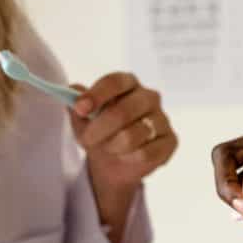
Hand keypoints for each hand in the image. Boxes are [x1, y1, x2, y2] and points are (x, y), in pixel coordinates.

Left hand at [70, 72, 176, 188]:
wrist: (115, 161)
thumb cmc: (100, 132)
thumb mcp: (82, 120)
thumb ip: (77, 104)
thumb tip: (72, 91)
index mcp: (128, 84)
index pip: (115, 81)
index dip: (97, 94)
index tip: (79, 108)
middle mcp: (149, 97)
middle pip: (123, 111)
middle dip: (99, 129)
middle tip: (85, 140)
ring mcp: (162, 119)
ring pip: (132, 136)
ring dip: (113, 146)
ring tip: (109, 148)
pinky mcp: (170, 141)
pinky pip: (146, 153)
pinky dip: (129, 158)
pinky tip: (126, 156)